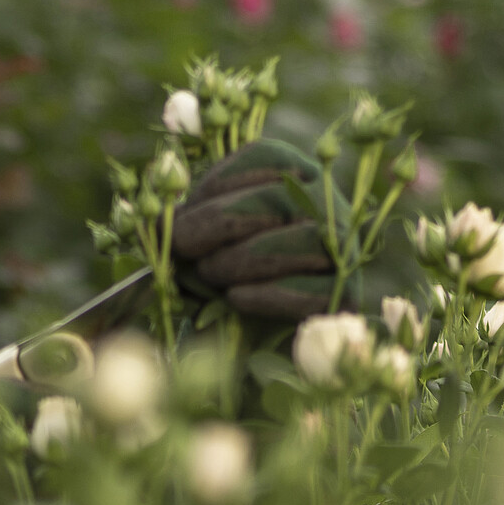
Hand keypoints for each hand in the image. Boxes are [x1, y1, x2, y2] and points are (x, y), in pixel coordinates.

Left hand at [171, 139, 346, 321]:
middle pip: (283, 195)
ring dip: (247, 255)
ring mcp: (341, 252)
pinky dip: (271, 293)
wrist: (248, 345)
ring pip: (307, 238)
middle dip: (224, 219)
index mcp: (293, 180)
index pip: (267, 158)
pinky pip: (317, 290)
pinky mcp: (343, 297)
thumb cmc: (220, 282)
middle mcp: (326, 207)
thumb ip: (186, 227)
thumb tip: (160, 222)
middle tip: (183, 245)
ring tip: (210, 273)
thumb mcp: (199, 246)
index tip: (180, 213)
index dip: (219, 182)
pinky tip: (237, 298)